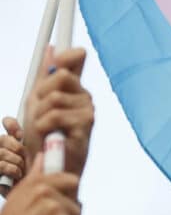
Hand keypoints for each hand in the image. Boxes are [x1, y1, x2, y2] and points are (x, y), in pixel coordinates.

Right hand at [0, 116, 25, 185]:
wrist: (24, 197)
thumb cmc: (26, 178)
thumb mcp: (30, 160)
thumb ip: (26, 147)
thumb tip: (21, 135)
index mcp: (6, 143)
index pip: (7, 123)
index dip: (12, 125)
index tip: (20, 134)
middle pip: (5, 139)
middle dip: (18, 150)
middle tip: (23, 160)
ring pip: (3, 153)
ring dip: (16, 163)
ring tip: (21, 171)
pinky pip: (2, 165)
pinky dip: (12, 171)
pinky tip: (16, 176)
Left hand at [23, 46, 94, 178]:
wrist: (48, 165)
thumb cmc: (44, 137)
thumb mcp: (38, 102)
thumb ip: (45, 77)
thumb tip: (51, 49)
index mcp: (74, 89)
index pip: (76, 59)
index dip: (67, 54)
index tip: (55, 61)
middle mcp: (84, 97)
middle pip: (61, 75)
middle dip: (42, 93)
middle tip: (39, 112)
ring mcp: (87, 111)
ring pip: (54, 96)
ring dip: (39, 114)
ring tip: (42, 129)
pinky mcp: (85, 126)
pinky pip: (55, 114)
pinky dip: (43, 125)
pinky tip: (47, 135)